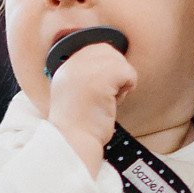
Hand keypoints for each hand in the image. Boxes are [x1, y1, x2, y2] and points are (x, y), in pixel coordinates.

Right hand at [44, 41, 135, 167]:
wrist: (73, 143)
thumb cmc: (79, 127)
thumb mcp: (75, 94)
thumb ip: (86, 76)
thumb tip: (113, 66)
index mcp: (65, 69)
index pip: (94, 49)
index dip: (107, 65)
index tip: (105, 87)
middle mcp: (73, 65)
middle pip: (108, 51)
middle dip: (116, 71)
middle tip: (109, 94)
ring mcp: (85, 70)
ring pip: (119, 61)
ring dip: (122, 81)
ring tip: (110, 99)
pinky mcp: (100, 79)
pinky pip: (127, 72)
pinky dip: (128, 87)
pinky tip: (116, 101)